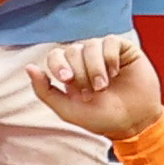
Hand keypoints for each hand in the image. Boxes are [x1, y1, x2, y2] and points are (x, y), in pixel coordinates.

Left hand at [24, 32, 163, 138]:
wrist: (134, 123)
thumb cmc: (101, 119)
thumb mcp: (68, 109)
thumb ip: (45, 91)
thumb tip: (29, 68)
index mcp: (71, 72)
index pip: (56, 55)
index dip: (57, 63)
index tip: (66, 78)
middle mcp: (86, 60)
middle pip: (72, 51)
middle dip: (80, 72)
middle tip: (91, 92)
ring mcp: (105, 53)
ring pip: (91, 45)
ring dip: (95, 68)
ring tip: (103, 86)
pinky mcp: (124, 50)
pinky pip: (110, 41)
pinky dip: (110, 58)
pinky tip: (116, 72)